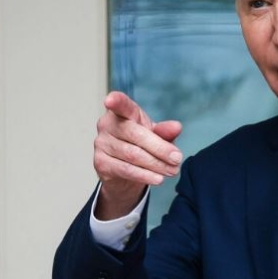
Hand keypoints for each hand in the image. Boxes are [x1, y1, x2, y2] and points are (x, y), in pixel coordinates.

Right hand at [93, 91, 182, 219]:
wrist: (125, 171)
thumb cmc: (141, 144)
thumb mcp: (156, 135)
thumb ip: (165, 131)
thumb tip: (176, 127)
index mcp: (122, 111)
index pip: (120, 104)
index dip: (116, 101)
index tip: (111, 100)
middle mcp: (107, 124)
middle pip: (135, 135)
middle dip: (160, 148)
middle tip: (177, 158)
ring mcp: (101, 143)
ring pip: (133, 154)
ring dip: (156, 164)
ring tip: (172, 170)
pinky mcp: (100, 163)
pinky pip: (126, 169)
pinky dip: (145, 175)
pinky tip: (158, 178)